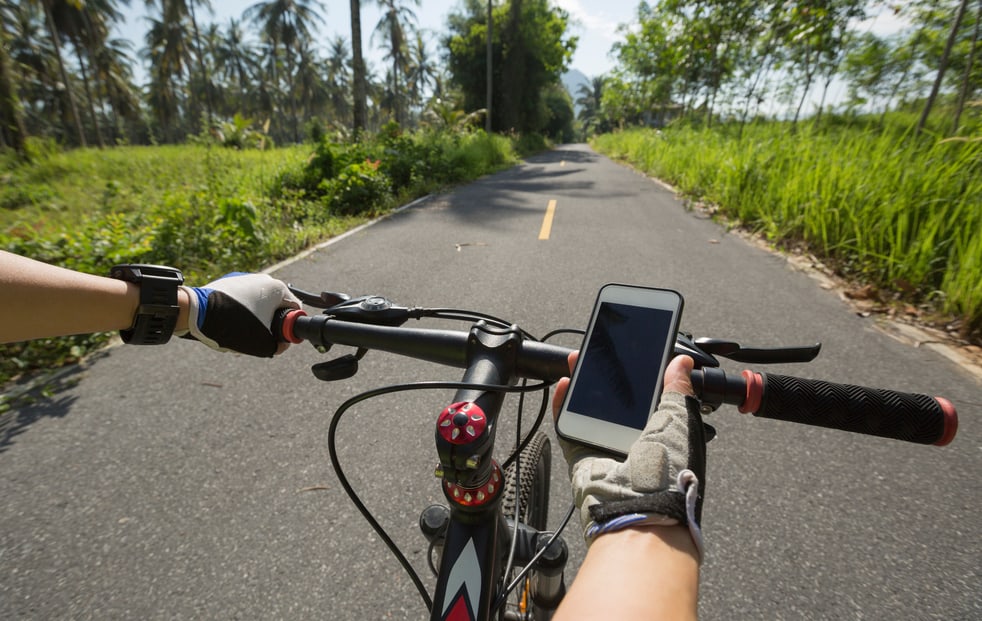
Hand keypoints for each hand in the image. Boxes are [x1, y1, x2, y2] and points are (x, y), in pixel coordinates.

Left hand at [179, 273, 301, 356]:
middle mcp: (263, 279)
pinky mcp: (229, 281)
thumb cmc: (232, 325)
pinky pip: (243, 299)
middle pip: (276, 306)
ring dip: (255, 317)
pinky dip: (241, 311)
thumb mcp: (261, 343)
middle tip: (259, 337)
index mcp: (277, 289)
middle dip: (270, 323)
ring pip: (258, 303)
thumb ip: (278, 346)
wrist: (196, 312)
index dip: (290, 327)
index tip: (280, 338)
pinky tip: (230, 322)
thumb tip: (281, 344)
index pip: (294, 309)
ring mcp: (245, 278)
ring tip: (240, 331)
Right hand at [552, 354, 706, 554]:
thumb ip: (677, 390)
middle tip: (599, 355)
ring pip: (590, 411)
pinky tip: (565, 384)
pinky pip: (569, 427)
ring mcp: (606, 451)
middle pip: (616, 404)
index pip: (650, 400)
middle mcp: (634, 445)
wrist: (642, 508)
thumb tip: (681, 363)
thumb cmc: (670, 472)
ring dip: (582, 386)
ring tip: (578, 361)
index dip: (640, 378)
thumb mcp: (681, 420)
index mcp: (663, 438)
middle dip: (606, 378)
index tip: (632, 356)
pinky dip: (563, 406)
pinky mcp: (582, 457)